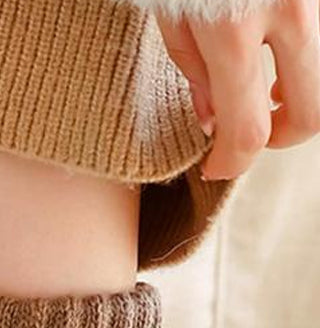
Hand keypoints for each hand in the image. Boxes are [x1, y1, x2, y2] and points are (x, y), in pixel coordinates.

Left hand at [158, 0, 319, 178]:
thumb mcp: (169, 10)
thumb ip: (193, 69)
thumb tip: (214, 123)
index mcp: (232, 27)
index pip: (248, 129)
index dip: (233, 162)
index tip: (216, 166)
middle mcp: (287, 7)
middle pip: (311, 109)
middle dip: (284, 136)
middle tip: (254, 138)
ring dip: (300, 96)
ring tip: (270, 94)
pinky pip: (319, 38)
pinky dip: (302, 56)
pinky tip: (280, 50)